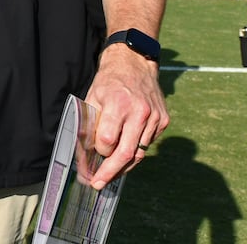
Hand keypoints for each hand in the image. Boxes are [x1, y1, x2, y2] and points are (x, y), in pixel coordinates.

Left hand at [84, 46, 167, 189]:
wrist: (134, 63)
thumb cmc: (109, 82)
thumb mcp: (92, 98)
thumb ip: (89, 125)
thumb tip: (84, 155)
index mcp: (119, 104)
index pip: (107, 140)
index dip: (98, 151)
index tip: (93, 154)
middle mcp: (140, 112)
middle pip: (127, 153)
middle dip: (111, 173)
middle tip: (98, 184)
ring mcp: (154, 117)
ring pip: (140, 153)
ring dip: (124, 166)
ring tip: (110, 172)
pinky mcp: (163, 120)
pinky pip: (148, 144)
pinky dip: (136, 151)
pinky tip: (125, 152)